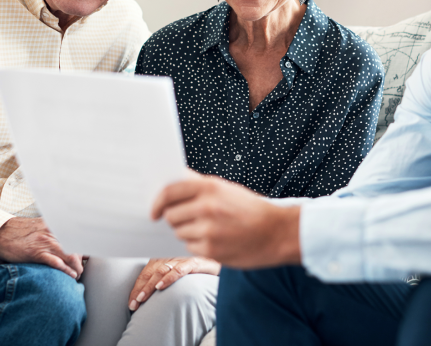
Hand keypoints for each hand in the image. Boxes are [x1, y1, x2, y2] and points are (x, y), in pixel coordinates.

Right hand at [0, 217, 83, 278]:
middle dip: (82, 259)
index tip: (86, 256)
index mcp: (54, 225)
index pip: (77, 235)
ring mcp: (45, 242)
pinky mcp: (36, 252)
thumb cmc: (18, 231)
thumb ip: (52, 231)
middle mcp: (52, 232)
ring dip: (77, 267)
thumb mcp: (39, 226)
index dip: (84, 247)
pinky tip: (70, 275)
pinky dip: (65, 269)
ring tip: (77, 275)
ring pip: (70, 254)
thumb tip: (64, 239)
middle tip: (81, 269)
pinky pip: (55, 261)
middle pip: (76, 246)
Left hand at [128, 257, 220, 310]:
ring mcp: (184, 258)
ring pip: (161, 270)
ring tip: (142, 298)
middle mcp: (173, 256)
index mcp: (167, 257)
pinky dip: (169, 278)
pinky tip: (161, 287)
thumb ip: (167, 276)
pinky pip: (180, 270)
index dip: (137, 286)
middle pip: (151, 271)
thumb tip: (150, 292)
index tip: (131, 301)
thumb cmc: (202, 267)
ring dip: (150, 286)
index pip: (147, 271)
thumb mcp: (181, 270)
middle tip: (134, 303)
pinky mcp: (196, 262)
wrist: (223, 258)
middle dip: (140, 288)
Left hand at [151, 173, 301, 268]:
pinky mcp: (212, 250)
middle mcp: (207, 207)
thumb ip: (199, 185)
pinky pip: (190, 247)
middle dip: (175, 219)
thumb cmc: (250, 209)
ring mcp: (209, 230)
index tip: (154, 211)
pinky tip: (215, 240)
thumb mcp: (226, 189)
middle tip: (187, 220)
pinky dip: (198, 245)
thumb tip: (173, 179)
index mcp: (209, 187)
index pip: (169, 192)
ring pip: (179, 233)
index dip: (157, 202)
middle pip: (171, 215)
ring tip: (208, 229)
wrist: (277, 232)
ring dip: (187, 233)